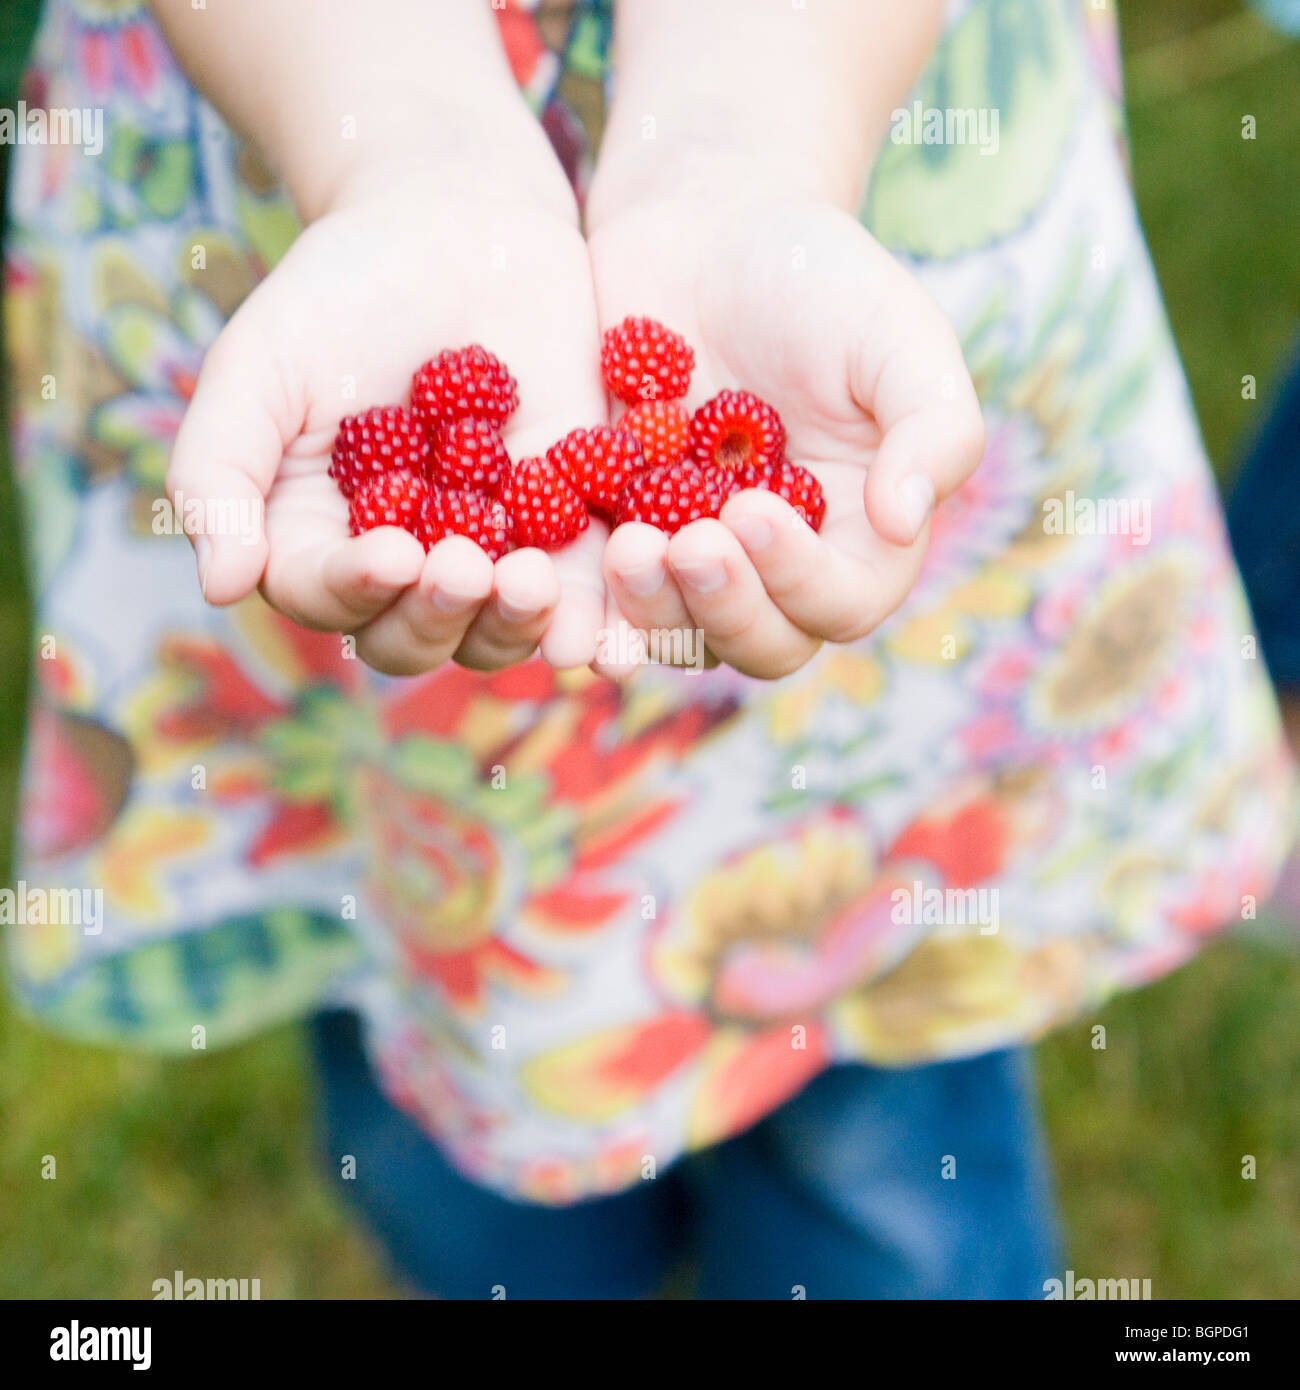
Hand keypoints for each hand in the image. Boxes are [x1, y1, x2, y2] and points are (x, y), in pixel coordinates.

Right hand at [167, 160, 608, 674]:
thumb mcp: (259, 368)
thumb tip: (218, 587)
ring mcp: (490, 553)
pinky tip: (614, 627)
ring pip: (499, 632)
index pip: (329, 597)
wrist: (457, 225)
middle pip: (415, 638)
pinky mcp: (570, 529)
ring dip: (518, 626)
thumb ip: (221, 471)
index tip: (389, 555)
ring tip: (537, 585)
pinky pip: (583, 591)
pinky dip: (597, 615)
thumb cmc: (340, 291)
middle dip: (442, 615)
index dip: (355, 591)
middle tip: (469, 567)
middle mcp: (404, 566)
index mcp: (320, 540)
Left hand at [588, 190, 984, 679]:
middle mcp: (779, 566)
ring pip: (679, 634)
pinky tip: (557, 574)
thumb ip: (932, 429)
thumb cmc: (817, 277)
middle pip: (762, 642)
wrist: (702, 231)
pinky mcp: (622, 537)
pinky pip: (603, 598)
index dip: (802, 578)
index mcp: (860, 533)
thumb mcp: (898, 335)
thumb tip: (904, 524)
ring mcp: (696, 559)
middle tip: (687, 543)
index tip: (753, 509)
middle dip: (724, 607)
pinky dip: (586, 601)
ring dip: (652, 610)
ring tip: (627, 545)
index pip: (843, 600)